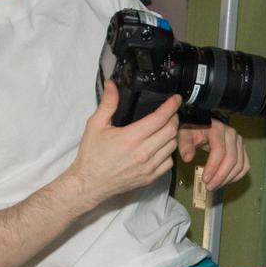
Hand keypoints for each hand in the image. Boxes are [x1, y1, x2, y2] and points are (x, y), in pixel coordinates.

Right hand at [68, 81, 180, 206]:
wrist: (89, 183)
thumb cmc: (92, 154)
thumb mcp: (95, 125)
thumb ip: (108, 103)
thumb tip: (111, 83)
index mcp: (132, 137)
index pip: (160, 118)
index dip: (171, 106)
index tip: (176, 99)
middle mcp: (144, 152)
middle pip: (171, 131)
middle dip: (174, 118)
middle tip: (170, 113)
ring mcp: (149, 167)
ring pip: (172, 146)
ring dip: (172, 134)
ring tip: (166, 128)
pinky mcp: (150, 177)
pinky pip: (169, 162)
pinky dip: (168, 152)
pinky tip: (161, 147)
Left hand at [177, 117, 249, 191]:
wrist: (203, 124)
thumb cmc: (194, 129)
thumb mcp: (185, 134)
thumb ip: (185, 145)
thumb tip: (188, 158)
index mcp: (217, 129)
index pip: (219, 150)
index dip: (213, 167)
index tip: (205, 179)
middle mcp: (232, 134)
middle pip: (231, 159)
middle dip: (220, 176)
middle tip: (209, 186)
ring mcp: (239, 142)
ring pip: (240, 164)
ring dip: (228, 179)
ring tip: (215, 185)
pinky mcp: (242, 149)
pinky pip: (245, 166)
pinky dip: (236, 176)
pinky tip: (225, 181)